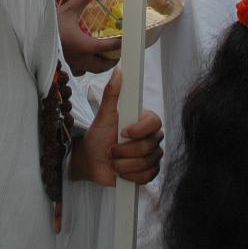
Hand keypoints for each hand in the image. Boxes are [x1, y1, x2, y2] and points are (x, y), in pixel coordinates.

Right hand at [56, 0, 120, 74]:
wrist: (30, 40)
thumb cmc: (50, 26)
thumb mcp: (69, 9)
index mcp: (87, 46)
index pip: (111, 47)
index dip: (121, 43)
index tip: (127, 38)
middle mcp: (83, 60)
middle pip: (105, 64)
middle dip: (113, 58)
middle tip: (117, 50)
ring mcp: (73, 66)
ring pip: (93, 70)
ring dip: (100, 64)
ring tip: (102, 55)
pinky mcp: (65, 68)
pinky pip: (80, 71)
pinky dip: (86, 67)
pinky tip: (84, 59)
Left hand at [72, 70, 162, 186]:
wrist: (92, 161)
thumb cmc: (98, 136)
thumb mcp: (103, 115)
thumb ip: (111, 94)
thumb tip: (119, 71)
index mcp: (143, 121)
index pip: (155, 122)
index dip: (140, 130)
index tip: (123, 132)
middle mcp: (152, 137)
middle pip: (149, 146)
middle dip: (124, 151)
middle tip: (111, 150)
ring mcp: (152, 156)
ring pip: (146, 163)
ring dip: (123, 164)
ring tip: (113, 160)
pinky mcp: (149, 172)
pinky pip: (146, 177)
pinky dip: (129, 175)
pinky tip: (120, 170)